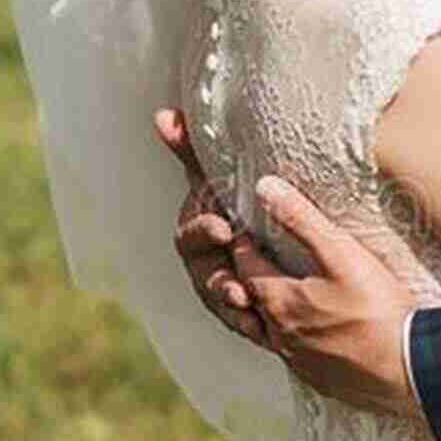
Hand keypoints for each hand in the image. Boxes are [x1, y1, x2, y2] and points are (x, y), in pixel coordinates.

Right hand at [154, 108, 268, 348]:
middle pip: (204, 271)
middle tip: (239, 277)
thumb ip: (194, 149)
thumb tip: (162, 114)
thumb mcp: (226, 178)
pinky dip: (249, 325)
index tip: (223, 227)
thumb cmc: (241, 205)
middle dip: (219, 276)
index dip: (203, 229)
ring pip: (220, 300)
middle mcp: (205, 262)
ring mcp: (219, 289)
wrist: (279, 250)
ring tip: (248, 301)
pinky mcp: (240, 314)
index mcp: (202, 228)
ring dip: (231, 302)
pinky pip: (241, 324)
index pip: (193, 230)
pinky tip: (263, 326)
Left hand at [234, 176, 420, 416]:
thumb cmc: (377, 309)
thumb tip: (265, 188)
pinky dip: (293, 339)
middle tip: (254, 261)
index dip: (243, 247)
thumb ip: (302, 219)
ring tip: (278, 296)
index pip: (246, 267)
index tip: (243, 232)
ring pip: (271, 332)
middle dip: (249, 279)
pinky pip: (295, 356)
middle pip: (252, 301)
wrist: (410, 368)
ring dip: (269, 312)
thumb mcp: (341, 253)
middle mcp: (281, 335)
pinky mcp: (321, 379)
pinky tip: (309, 335)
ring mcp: (300, 361)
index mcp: (280, 302)